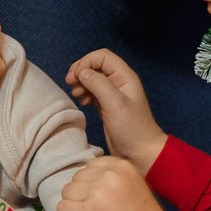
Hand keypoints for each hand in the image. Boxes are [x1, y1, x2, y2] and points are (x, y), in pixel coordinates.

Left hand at [57, 155, 180, 210]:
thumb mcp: (134, 186)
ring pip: (67, 194)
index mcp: (121, 166)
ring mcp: (95, 194)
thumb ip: (113, 180)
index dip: (92, 183)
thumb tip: (87, 182)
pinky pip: (62, 210)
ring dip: (75, 207)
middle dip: (82, 195)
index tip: (102, 198)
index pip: (90, 166)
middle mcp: (107, 175)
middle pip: (76, 179)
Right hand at [65, 49, 167, 172]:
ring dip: (81, 83)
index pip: (102, 57)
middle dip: (81, 71)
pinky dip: (84, 93)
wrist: (140, 153)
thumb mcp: (114, 103)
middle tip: (70, 83)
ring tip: (76, 94)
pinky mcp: (107, 106)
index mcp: (125, 77)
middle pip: (95, 65)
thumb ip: (98, 84)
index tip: (75, 77)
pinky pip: (93, 92)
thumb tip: (82, 72)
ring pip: (92, 78)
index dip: (86, 62)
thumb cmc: (131, 129)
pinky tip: (82, 102)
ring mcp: (113, 94)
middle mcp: (119, 82)